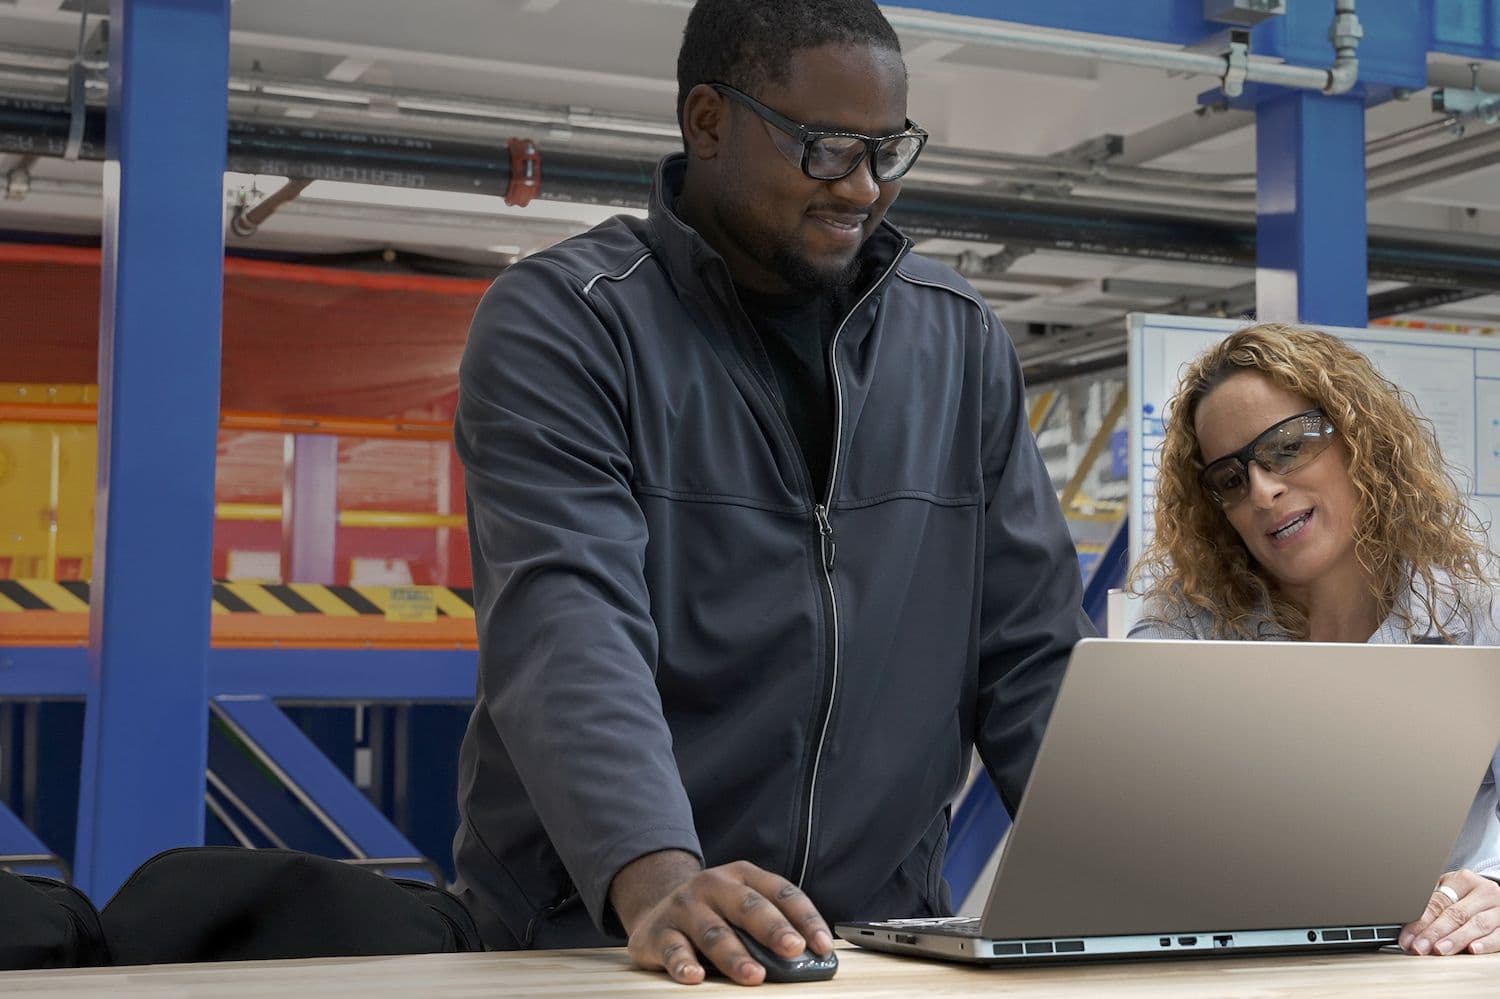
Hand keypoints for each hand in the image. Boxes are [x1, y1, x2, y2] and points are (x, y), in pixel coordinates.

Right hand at [610, 852, 833, 984]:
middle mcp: (713, 885)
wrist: (654, 906)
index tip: (823, 945)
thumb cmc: (712, 912)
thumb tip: (807, 958)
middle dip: (773, 928)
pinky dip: (684, 963)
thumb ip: (768, 924)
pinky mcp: (659, 932)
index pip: (781, 891)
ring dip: (735, 955)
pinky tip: (695, 976)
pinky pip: (673, 949)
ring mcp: (684, 906)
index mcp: (742, 875)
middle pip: (748, 906)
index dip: (805, 917)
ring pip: (713, 932)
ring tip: (755, 975)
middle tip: (793, 949)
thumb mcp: (740, 905)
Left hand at [1399, 870, 1499, 954]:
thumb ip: (1432, 902)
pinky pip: (1498, 936)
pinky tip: (1472, 949)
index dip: (1421, 921)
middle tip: (1419, 946)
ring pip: (1477, 924)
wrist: (1493, 896)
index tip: (1407, 937)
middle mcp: (1484, 892)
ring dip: (1456, 939)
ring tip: (1439, 949)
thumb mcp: (1449, 890)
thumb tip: (1405, 922)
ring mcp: (1498, 909)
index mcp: (1464, 880)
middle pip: (1456, 914)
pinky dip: (1485, 944)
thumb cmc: (1466, 895)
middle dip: (1434, 932)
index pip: (1439, 901)